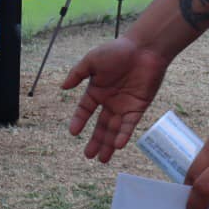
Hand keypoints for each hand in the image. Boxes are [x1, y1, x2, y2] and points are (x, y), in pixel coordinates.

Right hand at [62, 36, 170, 161]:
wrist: (144, 49)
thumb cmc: (117, 51)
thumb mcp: (92, 60)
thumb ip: (77, 74)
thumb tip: (63, 87)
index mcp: (97, 90)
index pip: (85, 110)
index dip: (79, 121)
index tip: (73, 133)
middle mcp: (110, 101)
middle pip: (101, 125)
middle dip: (95, 141)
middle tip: (88, 155)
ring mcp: (124, 105)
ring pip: (114, 129)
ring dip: (109, 144)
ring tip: (102, 159)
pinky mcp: (138, 107)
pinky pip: (130, 124)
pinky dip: (124, 134)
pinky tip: (118, 145)